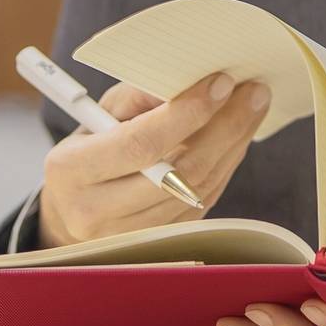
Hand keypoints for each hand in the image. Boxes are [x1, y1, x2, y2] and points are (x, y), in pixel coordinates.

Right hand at [39, 72, 270, 243]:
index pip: (140, 144)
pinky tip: (238, 137)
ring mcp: (127, 235)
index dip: (186, 114)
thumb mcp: (98, 113)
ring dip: (233, 146)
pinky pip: (201, 202)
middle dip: (224, 128)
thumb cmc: (88, 147)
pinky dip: (225, 166)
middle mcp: (94, 211)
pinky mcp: (156, 243)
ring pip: (196, 190)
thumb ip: (138, 95)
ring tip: (252, 108)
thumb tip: (191, 82)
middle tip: (254, 92)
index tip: (221, 83)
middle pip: (178, 173)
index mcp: (71, 171)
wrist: (71, 208)